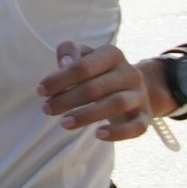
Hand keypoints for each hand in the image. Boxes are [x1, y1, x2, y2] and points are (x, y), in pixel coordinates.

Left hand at [38, 42, 162, 141]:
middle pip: (96, 87)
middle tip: (47, 109)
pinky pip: (136, 126)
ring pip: (116, 104)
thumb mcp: (85, 56)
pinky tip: (98, 135)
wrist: (136, 88)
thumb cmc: (100, 72)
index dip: (60, 79)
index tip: (41, 91)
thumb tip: (65, 63)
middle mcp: (129, 73)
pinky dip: (118, 132)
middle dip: (68, 99)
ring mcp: (139, 95)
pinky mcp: (145, 116)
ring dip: (87, 115)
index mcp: (112, 55)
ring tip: (64, 123)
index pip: (83, 66)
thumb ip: (70, 52)